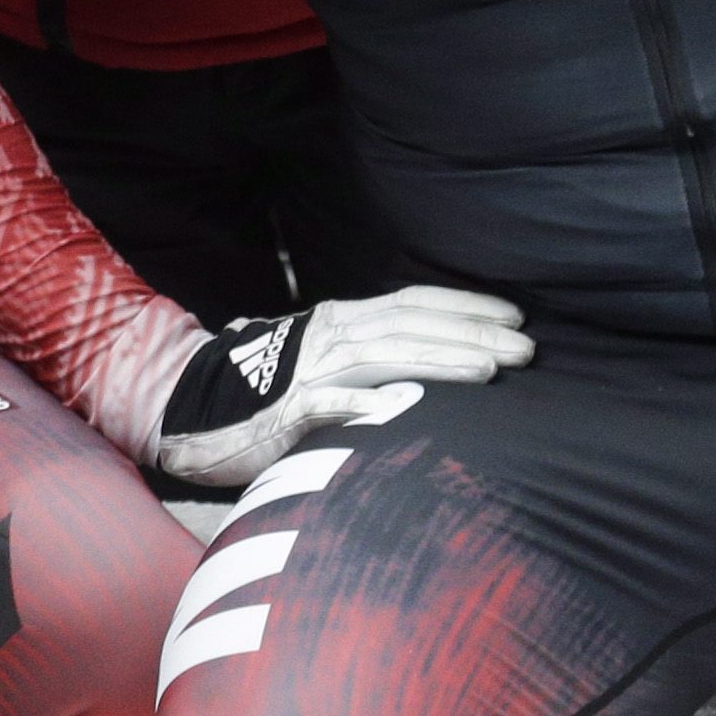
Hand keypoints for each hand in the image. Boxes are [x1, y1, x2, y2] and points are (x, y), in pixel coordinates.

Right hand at [151, 285, 530, 490]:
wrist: (187, 411)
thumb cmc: (261, 394)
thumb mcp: (320, 367)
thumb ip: (365, 364)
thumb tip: (422, 373)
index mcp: (341, 323)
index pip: (413, 305)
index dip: (465, 307)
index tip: (515, 318)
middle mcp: (331, 335)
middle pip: (413, 326)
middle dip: (474, 334)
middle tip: (527, 349)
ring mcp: (310, 370)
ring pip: (387, 356)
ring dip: (443, 360)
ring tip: (493, 370)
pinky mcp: (288, 409)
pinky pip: (333, 405)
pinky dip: (369, 404)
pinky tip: (408, 408)